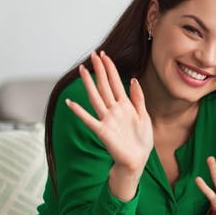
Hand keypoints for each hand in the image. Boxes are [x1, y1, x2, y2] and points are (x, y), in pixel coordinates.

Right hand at [65, 51, 152, 200]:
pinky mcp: (103, 131)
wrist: (137, 160)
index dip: (111, 69)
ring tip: (82, 70)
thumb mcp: (144, 116)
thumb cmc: (141, 141)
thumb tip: (133, 80)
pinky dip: (80, 112)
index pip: (116, 83)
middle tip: (93, 54)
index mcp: (125, 105)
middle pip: (105, 86)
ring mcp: (107, 119)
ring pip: (96, 97)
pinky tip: (71, 103)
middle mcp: (114, 110)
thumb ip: (138, 98)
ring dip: (89, 84)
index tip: (105, 55)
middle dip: (100, 70)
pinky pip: (89, 120)